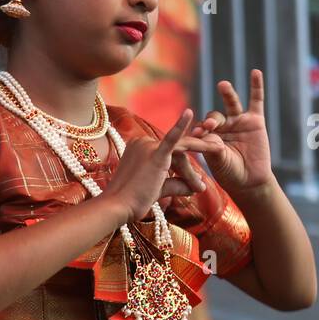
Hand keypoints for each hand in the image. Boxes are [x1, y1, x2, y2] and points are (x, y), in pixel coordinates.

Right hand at [102, 109, 225, 223]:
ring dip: (190, 173)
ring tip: (199, 187)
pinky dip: (180, 126)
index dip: (184, 171)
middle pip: (177, 155)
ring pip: (180, 157)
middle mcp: (144, 142)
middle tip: (199, 188)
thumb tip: (196, 188)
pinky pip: (171, 139)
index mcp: (141, 146)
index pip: (171, 155)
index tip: (193, 185)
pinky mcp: (155, 154)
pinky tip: (189, 113)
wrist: (118, 207)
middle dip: (189, 172)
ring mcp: (148, 146)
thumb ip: (177, 184)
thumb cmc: (132, 200)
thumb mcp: (158, 189)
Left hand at [188, 69, 273, 191]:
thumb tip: (194, 136)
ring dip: (227, 93)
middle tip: (209, 126)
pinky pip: (256, 100)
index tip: (196, 135)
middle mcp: (222, 126)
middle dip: (211, 120)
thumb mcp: (216, 159)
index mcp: (208, 136)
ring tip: (223, 85)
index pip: (200, 127)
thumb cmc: (230, 173)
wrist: (251, 181)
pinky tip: (256, 73)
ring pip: (231, 103)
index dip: (198, 130)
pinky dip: (256, 86)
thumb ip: (208, 146)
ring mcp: (239, 121)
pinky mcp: (256, 120)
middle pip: (214, 115)